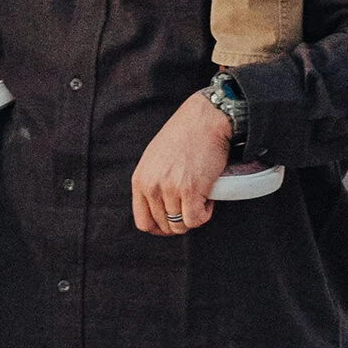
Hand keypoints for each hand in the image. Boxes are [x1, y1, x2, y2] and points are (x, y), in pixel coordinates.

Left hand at [131, 93, 234, 237]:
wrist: (205, 120)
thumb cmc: (184, 136)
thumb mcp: (155, 158)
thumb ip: (152, 182)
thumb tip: (159, 210)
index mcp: (140, 180)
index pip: (143, 221)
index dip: (159, 228)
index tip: (172, 224)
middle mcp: (152, 186)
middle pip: (163, 226)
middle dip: (180, 222)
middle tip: (191, 206)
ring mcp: (170, 189)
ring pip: (180, 225)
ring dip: (194, 215)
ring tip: (200, 197)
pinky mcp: (190, 190)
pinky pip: (195, 220)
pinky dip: (204, 214)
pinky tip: (208, 198)